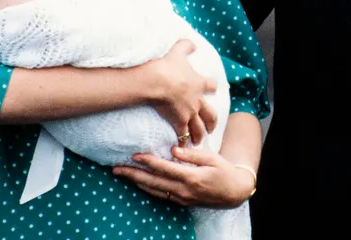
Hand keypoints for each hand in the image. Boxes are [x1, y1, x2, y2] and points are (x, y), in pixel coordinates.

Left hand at [113, 146, 255, 207]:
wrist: (234, 192)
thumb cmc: (224, 171)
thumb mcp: (212, 158)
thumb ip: (192, 154)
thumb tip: (173, 149)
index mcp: (191, 177)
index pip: (165, 168)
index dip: (148, 161)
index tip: (135, 155)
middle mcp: (183, 190)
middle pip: (153, 182)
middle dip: (133, 175)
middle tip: (116, 169)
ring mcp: (182, 198)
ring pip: (154, 191)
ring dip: (137, 182)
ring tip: (122, 174)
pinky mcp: (182, 202)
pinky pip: (160, 195)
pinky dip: (148, 189)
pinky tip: (139, 183)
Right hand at [145, 39, 217, 144]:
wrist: (158, 82)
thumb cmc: (168, 66)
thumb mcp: (178, 51)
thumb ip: (186, 46)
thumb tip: (192, 44)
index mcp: (199, 83)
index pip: (211, 86)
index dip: (210, 88)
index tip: (210, 90)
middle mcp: (198, 100)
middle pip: (211, 114)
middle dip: (212, 122)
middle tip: (211, 128)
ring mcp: (189, 112)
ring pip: (200, 128)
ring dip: (200, 135)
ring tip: (199, 141)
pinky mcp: (179, 122)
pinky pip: (183, 135)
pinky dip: (183, 142)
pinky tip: (182, 147)